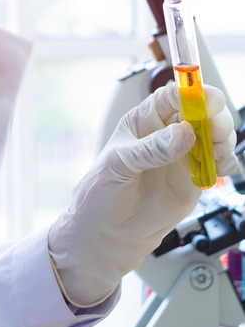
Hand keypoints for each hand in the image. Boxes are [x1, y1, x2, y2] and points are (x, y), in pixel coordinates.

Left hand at [48, 82, 237, 306]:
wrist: (105, 234)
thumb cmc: (100, 196)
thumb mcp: (118, 166)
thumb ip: (150, 150)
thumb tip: (183, 133)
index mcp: (141, 123)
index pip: (170, 97)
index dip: (190, 92)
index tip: (205, 98)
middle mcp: (165, 135)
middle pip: (201, 112)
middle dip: (215, 116)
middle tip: (215, 131)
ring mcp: (181, 156)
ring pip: (215, 135)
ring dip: (224, 139)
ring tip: (216, 154)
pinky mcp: (193, 178)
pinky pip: (220, 162)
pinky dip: (227, 162)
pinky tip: (218, 170)